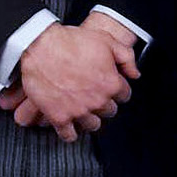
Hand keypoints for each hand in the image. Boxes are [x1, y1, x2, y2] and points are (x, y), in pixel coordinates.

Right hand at [4, 23, 133, 142]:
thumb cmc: (72, 41)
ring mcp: (78, 110)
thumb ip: (126, 57)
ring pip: (93, 125)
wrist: (41, 46)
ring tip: (84, 110)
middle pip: (109, 111)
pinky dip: (70, 132)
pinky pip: (69, 135)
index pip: (124, 95)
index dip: (117, 89)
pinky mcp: (59, 117)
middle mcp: (97, 100)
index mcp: (111, 83)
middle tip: (95, 95)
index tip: (110, 86)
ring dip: (90, 118)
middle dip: (105, 103)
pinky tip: (69, 125)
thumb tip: (135, 74)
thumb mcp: (107, 41)